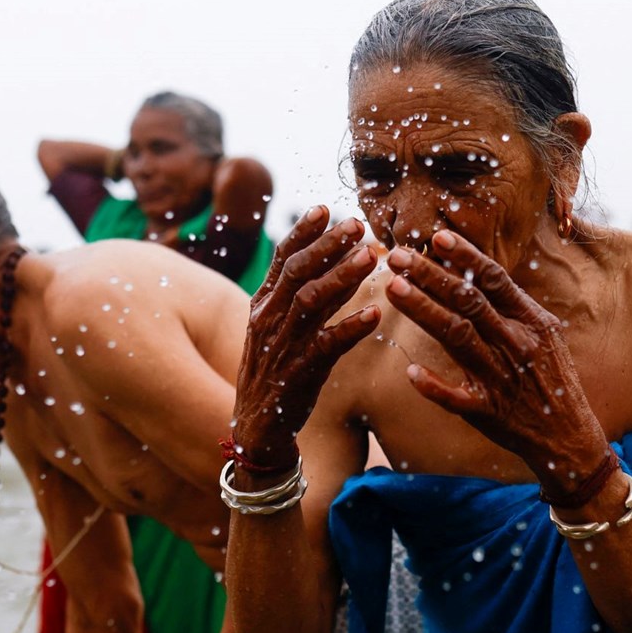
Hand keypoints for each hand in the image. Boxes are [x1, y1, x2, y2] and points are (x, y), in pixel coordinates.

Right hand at [232, 206, 379, 466]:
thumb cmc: (275, 369)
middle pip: (298, 271)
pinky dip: (350, 328)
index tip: (327, 208)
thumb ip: (298, 292)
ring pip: (311, 302)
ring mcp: (282, 346)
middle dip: (328, 245)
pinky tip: (374, 313)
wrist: (256, 425)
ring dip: (341, 277)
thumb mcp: (276, 326)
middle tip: (358, 225)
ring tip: (371, 257)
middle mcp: (269, 319)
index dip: (304, 231)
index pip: (282, 258)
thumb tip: (327, 254)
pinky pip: (326, 346)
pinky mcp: (299, 373)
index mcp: (263, 304)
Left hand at [385, 230, 607, 491]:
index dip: (465, 256)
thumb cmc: (550, 378)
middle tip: (397, 256)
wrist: (569, 435)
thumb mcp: (543, 334)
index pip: (494, 279)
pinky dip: (434, 385)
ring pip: (457, 337)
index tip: (436, 238)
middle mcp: (516, 344)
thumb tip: (475, 268)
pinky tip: (411, 371)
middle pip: (468, 301)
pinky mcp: (488, 411)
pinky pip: (457, 398)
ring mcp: (501, 378)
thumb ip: (511, 305)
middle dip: (431, 275)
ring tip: (394, 289)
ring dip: (424, 311)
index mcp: (530, 321)